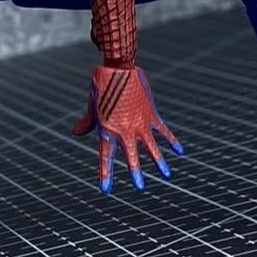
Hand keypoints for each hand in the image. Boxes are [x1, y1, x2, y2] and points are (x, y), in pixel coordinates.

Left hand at [72, 63, 183, 192]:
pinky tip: (180, 151)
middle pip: (131, 156)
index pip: (106, 157)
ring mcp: (140, 123)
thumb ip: (88, 121)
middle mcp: (125, 129)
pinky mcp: (151, 113)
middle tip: (140, 188)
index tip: (106, 190)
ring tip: (167, 175)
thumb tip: (76, 133)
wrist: (119, 66)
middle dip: (135, 173)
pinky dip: (172, 140)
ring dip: (159, 161)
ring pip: (152, 147)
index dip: (106, 173)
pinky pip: (163, 130)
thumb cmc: (101, 83)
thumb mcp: (92, 103)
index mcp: (107, 129)